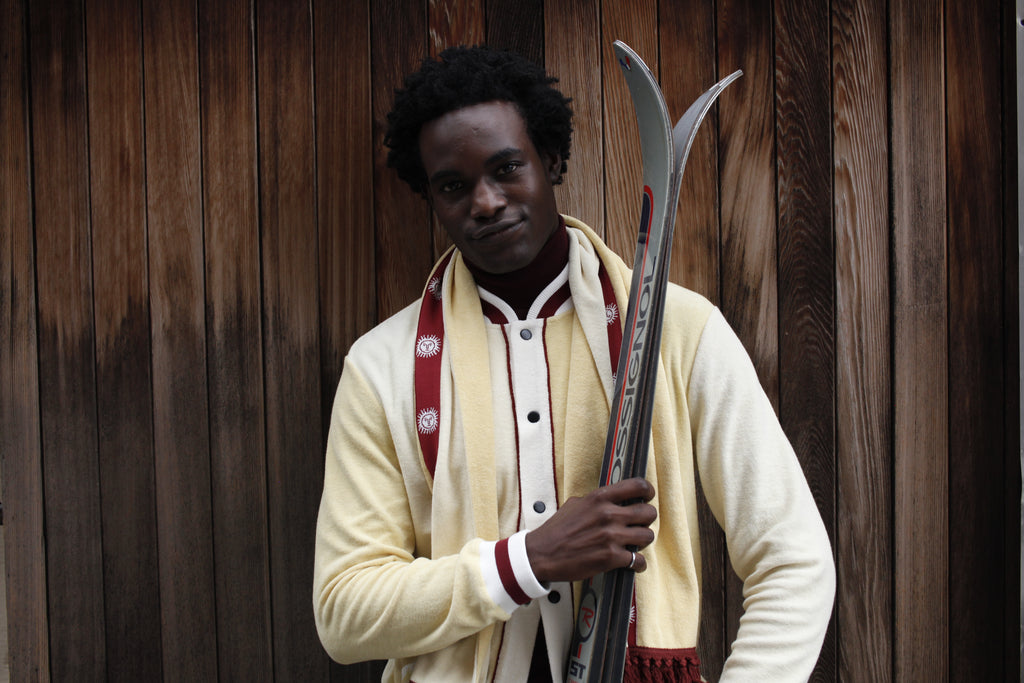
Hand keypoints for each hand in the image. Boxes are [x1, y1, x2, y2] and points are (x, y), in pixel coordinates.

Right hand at [524, 477, 656, 582]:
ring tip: (635, 543)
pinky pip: (638, 560)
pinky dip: (638, 564)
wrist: (542, 554)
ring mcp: (611, 537)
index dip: (648, 491)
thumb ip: (596, 501)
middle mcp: (608, 515)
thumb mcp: (575, 504)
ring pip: (647, 536)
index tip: (647, 497)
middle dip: (647, 519)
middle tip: (640, 524)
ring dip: (643, 541)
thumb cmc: (557, 530)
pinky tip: (633, 563)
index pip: (637, 486)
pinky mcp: (611, 558)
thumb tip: (612, 500)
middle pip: (648, 512)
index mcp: (599, 498)